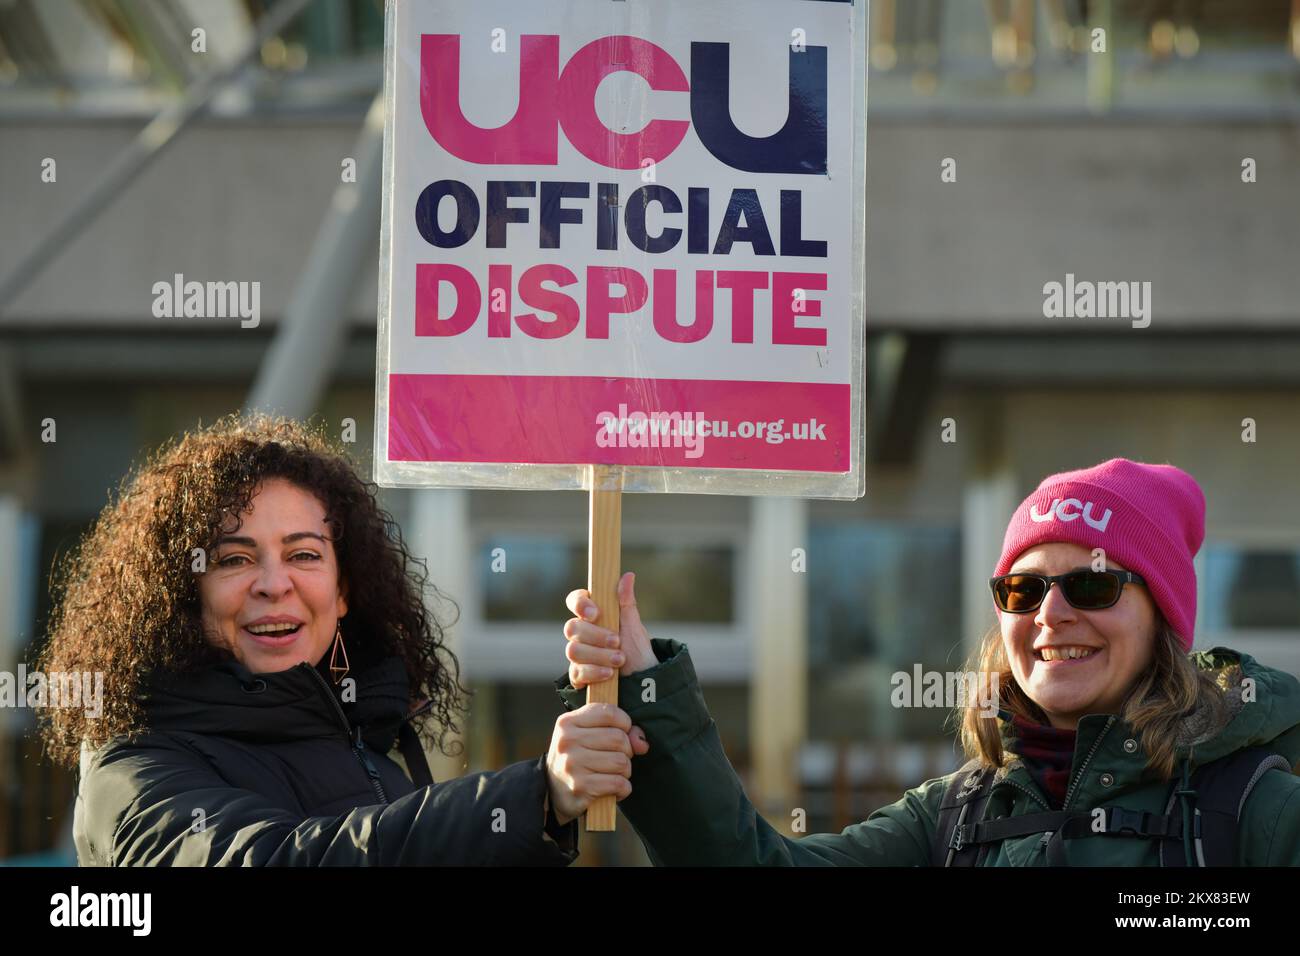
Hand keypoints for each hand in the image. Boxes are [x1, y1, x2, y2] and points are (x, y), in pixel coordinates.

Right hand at [545, 703, 649, 824]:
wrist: (552, 793)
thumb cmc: (576, 759)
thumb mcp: (588, 736)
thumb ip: (618, 731)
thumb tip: (642, 743)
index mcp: (568, 722)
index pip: (608, 712)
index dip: (624, 723)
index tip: (622, 732)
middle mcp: (568, 741)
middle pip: (619, 738)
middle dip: (626, 751)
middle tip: (616, 758)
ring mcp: (572, 764)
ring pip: (621, 762)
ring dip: (625, 771)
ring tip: (613, 774)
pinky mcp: (580, 786)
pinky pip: (618, 783)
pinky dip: (623, 789)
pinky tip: (613, 789)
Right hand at [564, 571, 656, 687]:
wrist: (642, 678)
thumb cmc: (636, 649)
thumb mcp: (633, 624)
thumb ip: (626, 601)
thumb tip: (628, 575)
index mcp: (593, 615)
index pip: (575, 601)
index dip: (580, 604)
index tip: (595, 613)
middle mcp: (582, 634)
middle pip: (571, 628)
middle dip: (596, 636)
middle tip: (617, 642)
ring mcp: (579, 654)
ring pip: (573, 651)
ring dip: (598, 655)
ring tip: (619, 660)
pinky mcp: (579, 675)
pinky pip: (576, 673)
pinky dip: (594, 672)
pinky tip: (608, 673)